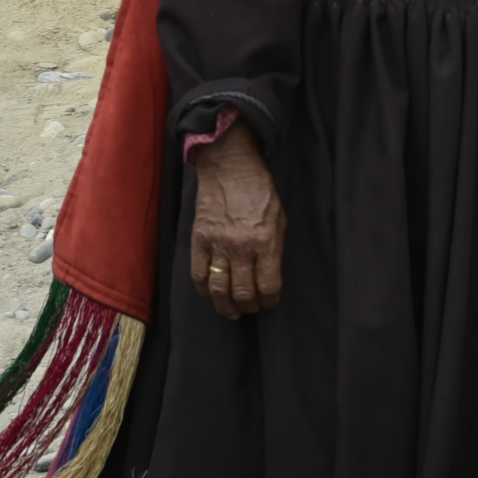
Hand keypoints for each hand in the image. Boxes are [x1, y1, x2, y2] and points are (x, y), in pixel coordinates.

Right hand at [189, 122, 285, 319]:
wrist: (231, 168)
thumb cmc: (259, 191)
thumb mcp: (279, 219)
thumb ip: (274, 250)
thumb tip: (268, 277)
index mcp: (266, 241)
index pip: (268, 286)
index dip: (269, 300)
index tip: (268, 301)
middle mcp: (241, 246)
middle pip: (243, 292)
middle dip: (248, 306)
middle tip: (250, 307)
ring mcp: (218, 243)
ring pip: (219, 288)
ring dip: (225, 305)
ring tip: (230, 309)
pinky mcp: (199, 238)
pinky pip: (198, 274)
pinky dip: (204, 289)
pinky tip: (211, 292)